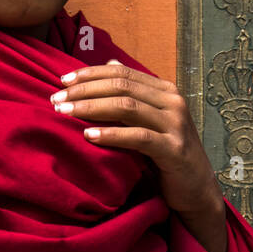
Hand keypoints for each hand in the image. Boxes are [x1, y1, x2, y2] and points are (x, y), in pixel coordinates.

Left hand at [49, 60, 226, 251]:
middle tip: (56, 99)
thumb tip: (109, 63)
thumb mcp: (150, 120)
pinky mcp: (174, 149)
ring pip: (127, 107)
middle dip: (84, 91)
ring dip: (91, 108)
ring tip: (65, 113)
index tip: (61, 81)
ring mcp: (175, 124)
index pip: (122, 72)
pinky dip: (111, 135)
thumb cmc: (166, 155)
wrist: (196, 188)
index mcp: (165, 90)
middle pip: (121, 86)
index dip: (90, 74)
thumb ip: (133, 94)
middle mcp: (173, 102)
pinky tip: (88, 136)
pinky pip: (138, 137)